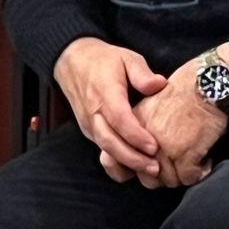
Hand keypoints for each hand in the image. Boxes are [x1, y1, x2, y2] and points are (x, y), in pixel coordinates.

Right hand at [53, 37, 167, 183]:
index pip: (119, 119)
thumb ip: (142, 73)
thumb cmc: (102, 60)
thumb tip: (159, 85)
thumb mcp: (126, 57)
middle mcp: (93, 112)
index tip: (154, 147)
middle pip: (109, 141)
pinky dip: (116, 160)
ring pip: (104, 148)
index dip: (136, 135)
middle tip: (155, 167)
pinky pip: (101, 148)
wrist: (70, 61)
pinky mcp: (88, 129)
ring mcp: (89, 123)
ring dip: (125, 162)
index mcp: (104, 93)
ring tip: (148, 170)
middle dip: (132, 158)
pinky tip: (134, 167)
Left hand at [134, 52, 228, 188]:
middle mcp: (142, 141)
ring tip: (189, 162)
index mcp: (129, 129)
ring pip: (169, 182)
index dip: (136, 168)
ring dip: (180, 176)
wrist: (203, 86)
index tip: (152, 164)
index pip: (115, 163)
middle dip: (160, 177)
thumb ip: (132, 131)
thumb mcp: (145, 108)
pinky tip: (203, 160)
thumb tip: (124, 159)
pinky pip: (189, 178)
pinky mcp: (185, 154)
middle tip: (175, 165)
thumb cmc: (178, 96)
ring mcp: (163, 149)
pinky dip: (198, 173)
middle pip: (147, 179)